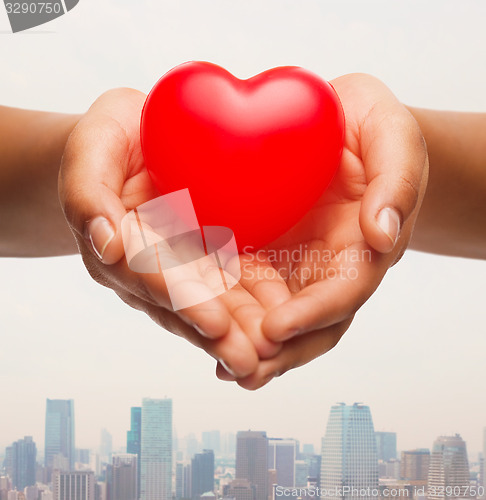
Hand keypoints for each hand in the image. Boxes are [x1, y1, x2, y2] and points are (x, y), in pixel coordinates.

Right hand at [59, 88, 282, 378]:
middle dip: (216, 333)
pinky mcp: (209, 257)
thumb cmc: (113, 139)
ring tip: (269, 356)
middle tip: (249, 360)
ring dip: (238, 332)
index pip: (150, 276)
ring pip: (210, 303)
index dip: (181, 298)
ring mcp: (181, 265)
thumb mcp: (92, 148)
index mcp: (121, 244)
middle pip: (183, 304)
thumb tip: (107, 243)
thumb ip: (88, 193)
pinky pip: (233, 284)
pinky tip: (280, 328)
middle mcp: (152, 266)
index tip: (213, 322)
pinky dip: (254, 307)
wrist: (138, 137)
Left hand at [217, 73, 428, 388]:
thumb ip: (396, 182)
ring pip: (275, 316)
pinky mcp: (264, 253)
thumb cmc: (372, 130)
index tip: (277, 329)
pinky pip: (246, 288)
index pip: (343, 292)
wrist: (339, 124)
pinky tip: (201, 325)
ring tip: (220, 365)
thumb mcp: (392, 139)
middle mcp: (327, 267)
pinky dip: (229, 311)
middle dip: (279, 351)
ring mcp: (295, 264)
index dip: (314, 314)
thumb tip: (382, 235)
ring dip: (250, 344)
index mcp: (361, 248)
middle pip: (309, 323)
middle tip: (240, 370)